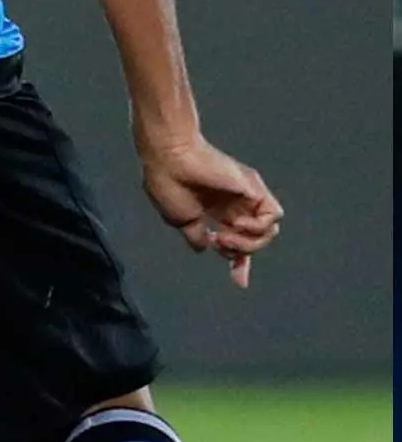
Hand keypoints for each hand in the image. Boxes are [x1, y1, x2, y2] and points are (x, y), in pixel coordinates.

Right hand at [139, 132, 281, 287]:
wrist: (170, 159)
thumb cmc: (169, 184)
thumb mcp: (182, 220)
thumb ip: (197, 235)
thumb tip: (205, 248)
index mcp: (218, 211)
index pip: (238, 240)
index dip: (240, 262)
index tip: (239, 282)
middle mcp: (236, 205)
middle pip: (255, 240)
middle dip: (240, 252)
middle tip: (218, 243)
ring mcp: (247, 197)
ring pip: (269, 232)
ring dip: (248, 242)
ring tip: (225, 234)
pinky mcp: (254, 189)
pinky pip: (273, 217)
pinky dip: (257, 227)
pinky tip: (236, 223)